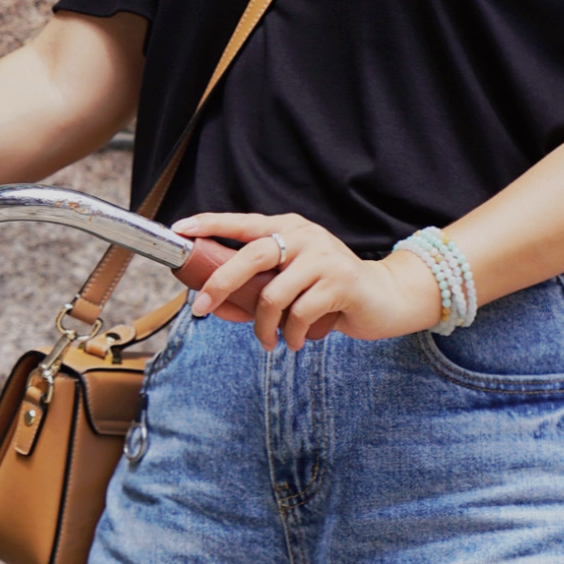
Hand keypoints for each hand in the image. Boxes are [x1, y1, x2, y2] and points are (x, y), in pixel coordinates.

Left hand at [175, 213, 443, 352]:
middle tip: (202, 310)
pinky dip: (290, 335)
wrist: (384, 297)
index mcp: (287, 228)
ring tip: (269, 340)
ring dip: (264, 325)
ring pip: (273, 294)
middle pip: (252, 254)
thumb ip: (256, 288)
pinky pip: (299, 313)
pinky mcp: (340, 281)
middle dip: (221, 283)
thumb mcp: (290, 284)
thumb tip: (214, 306)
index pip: (242, 222)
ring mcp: (323, 256)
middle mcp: (303, 235)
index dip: (209, 224)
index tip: (179, 230)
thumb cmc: (328, 291)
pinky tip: (295, 341)